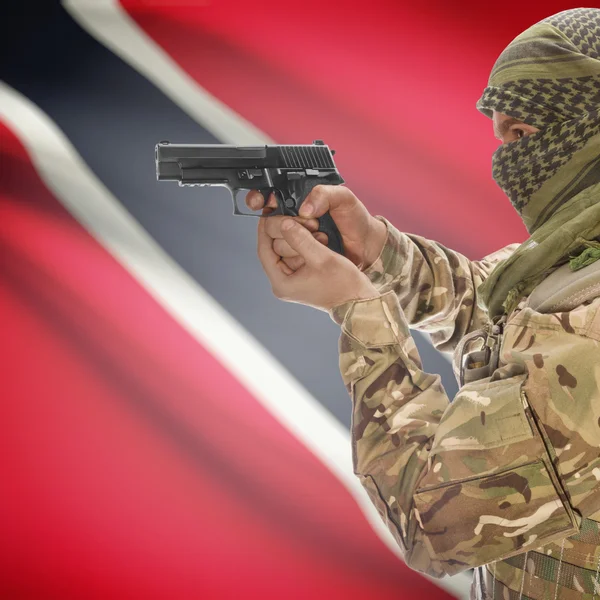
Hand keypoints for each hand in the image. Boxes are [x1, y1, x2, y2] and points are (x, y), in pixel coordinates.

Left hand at [258, 215, 378, 311]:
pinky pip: (296, 254)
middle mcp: (283, 284)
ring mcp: (292, 281)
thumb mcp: (322, 258)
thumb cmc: (343, 285)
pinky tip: (313, 235)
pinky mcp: (301, 276)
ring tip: (309, 226)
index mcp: (282, 283)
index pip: (264, 251)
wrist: (358, 300)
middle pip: (274, 249)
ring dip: (296, 235)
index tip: (268, 213)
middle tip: (296, 217)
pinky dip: (302, 243)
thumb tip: (284, 223)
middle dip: (285, 231)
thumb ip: (301, 239)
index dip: (265, 230)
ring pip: (285, 250)